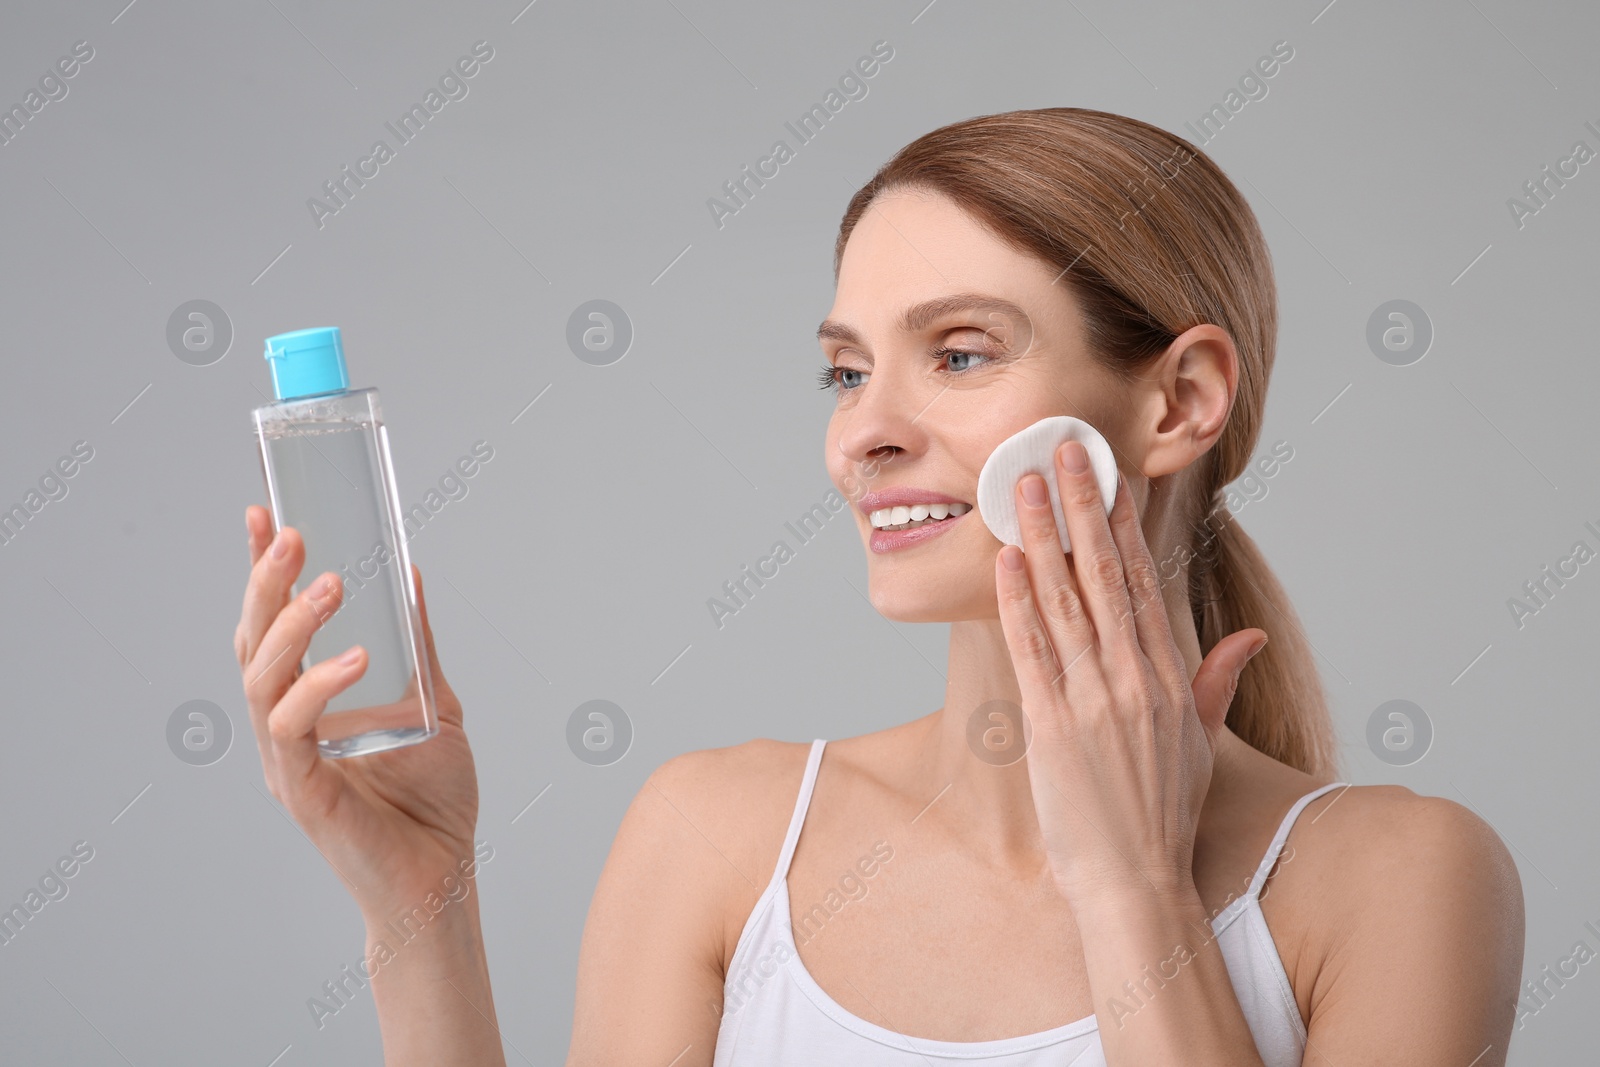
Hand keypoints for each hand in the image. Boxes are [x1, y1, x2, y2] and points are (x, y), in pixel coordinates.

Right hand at [234, 505, 482, 921]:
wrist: (441, 877)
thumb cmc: (432, 800)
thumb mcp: (433, 703)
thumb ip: (417, 645)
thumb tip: (409, 574)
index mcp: (305, 703)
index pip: (271, 625)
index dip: (260, 571)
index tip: (262, 513)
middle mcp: (283, 727)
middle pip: (253, 642)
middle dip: (265, 583)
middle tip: (292, 535)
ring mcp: (286, 759)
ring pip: (263, 678)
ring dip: (293, 624)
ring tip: (330, 584)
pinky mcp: (302, 790)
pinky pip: (292, 728)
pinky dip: (319, 686)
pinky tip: (358, 658)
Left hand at [992, 442, 1267, 904]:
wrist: (1137, 883)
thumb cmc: (1163, 815)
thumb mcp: (1202, 743)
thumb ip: (1218, 682)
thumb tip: (1249, 637)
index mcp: (1169, 677)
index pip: (1145, 581)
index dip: (1125, 523)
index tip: (1111, 475)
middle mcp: (1134, 677)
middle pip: (1104, 572)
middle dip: (1082, 504)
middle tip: (1065, 448)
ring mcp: (1094, 699)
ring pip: (1063, 599)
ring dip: (1040, 535)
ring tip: (1022, 483)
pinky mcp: (1053, 725)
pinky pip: (1031, 649)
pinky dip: (1017, 602)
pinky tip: (1006, 559)